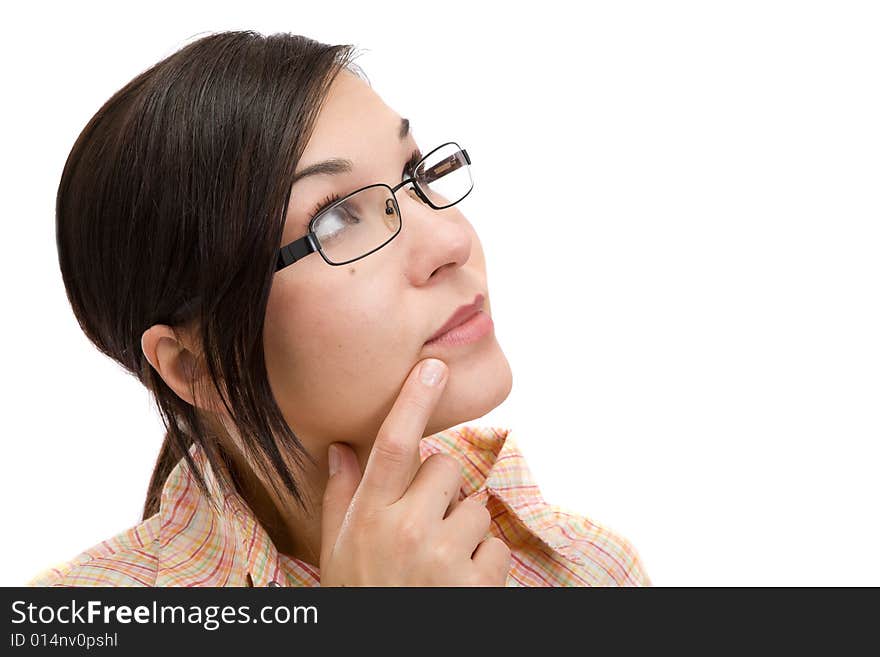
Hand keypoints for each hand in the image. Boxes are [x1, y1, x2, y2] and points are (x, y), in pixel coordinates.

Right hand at [319, 358, 510, 585]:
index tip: (434, 368)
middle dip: (442, 488)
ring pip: (476, 507)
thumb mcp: (337, 551)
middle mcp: (406, 530)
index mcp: (369, 517)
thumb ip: (341, 496)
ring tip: (439, 562)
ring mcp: (444, 558)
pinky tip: (460, 582)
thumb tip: (341, 447)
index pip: (393, 446)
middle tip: (424, 523)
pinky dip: (486, 561)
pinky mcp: (477, 585)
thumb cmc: (361, 597)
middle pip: (445, 469)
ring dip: (464, 528)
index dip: (413, 401)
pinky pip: (497, 546)